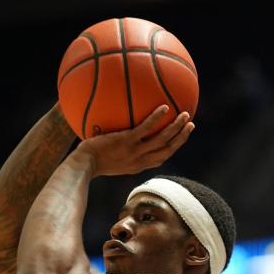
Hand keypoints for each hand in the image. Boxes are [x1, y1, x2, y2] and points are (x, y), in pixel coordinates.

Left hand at [75, 107, 193, 176]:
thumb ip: (114, 149)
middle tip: (190, 125)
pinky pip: (145, 129)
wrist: (83, 166)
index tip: (179, 139)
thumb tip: (111, 134)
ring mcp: (134, 152)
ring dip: (176, 128)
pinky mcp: (127, 142)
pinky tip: (164, 107)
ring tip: (185, 115)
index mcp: (137, 165)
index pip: (159, 159)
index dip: (171, 149)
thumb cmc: (89, 162)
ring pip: (162, 140)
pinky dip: (156, 119)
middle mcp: (139, 161)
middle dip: (181, 138)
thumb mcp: (105, 159)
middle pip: (167, 150)